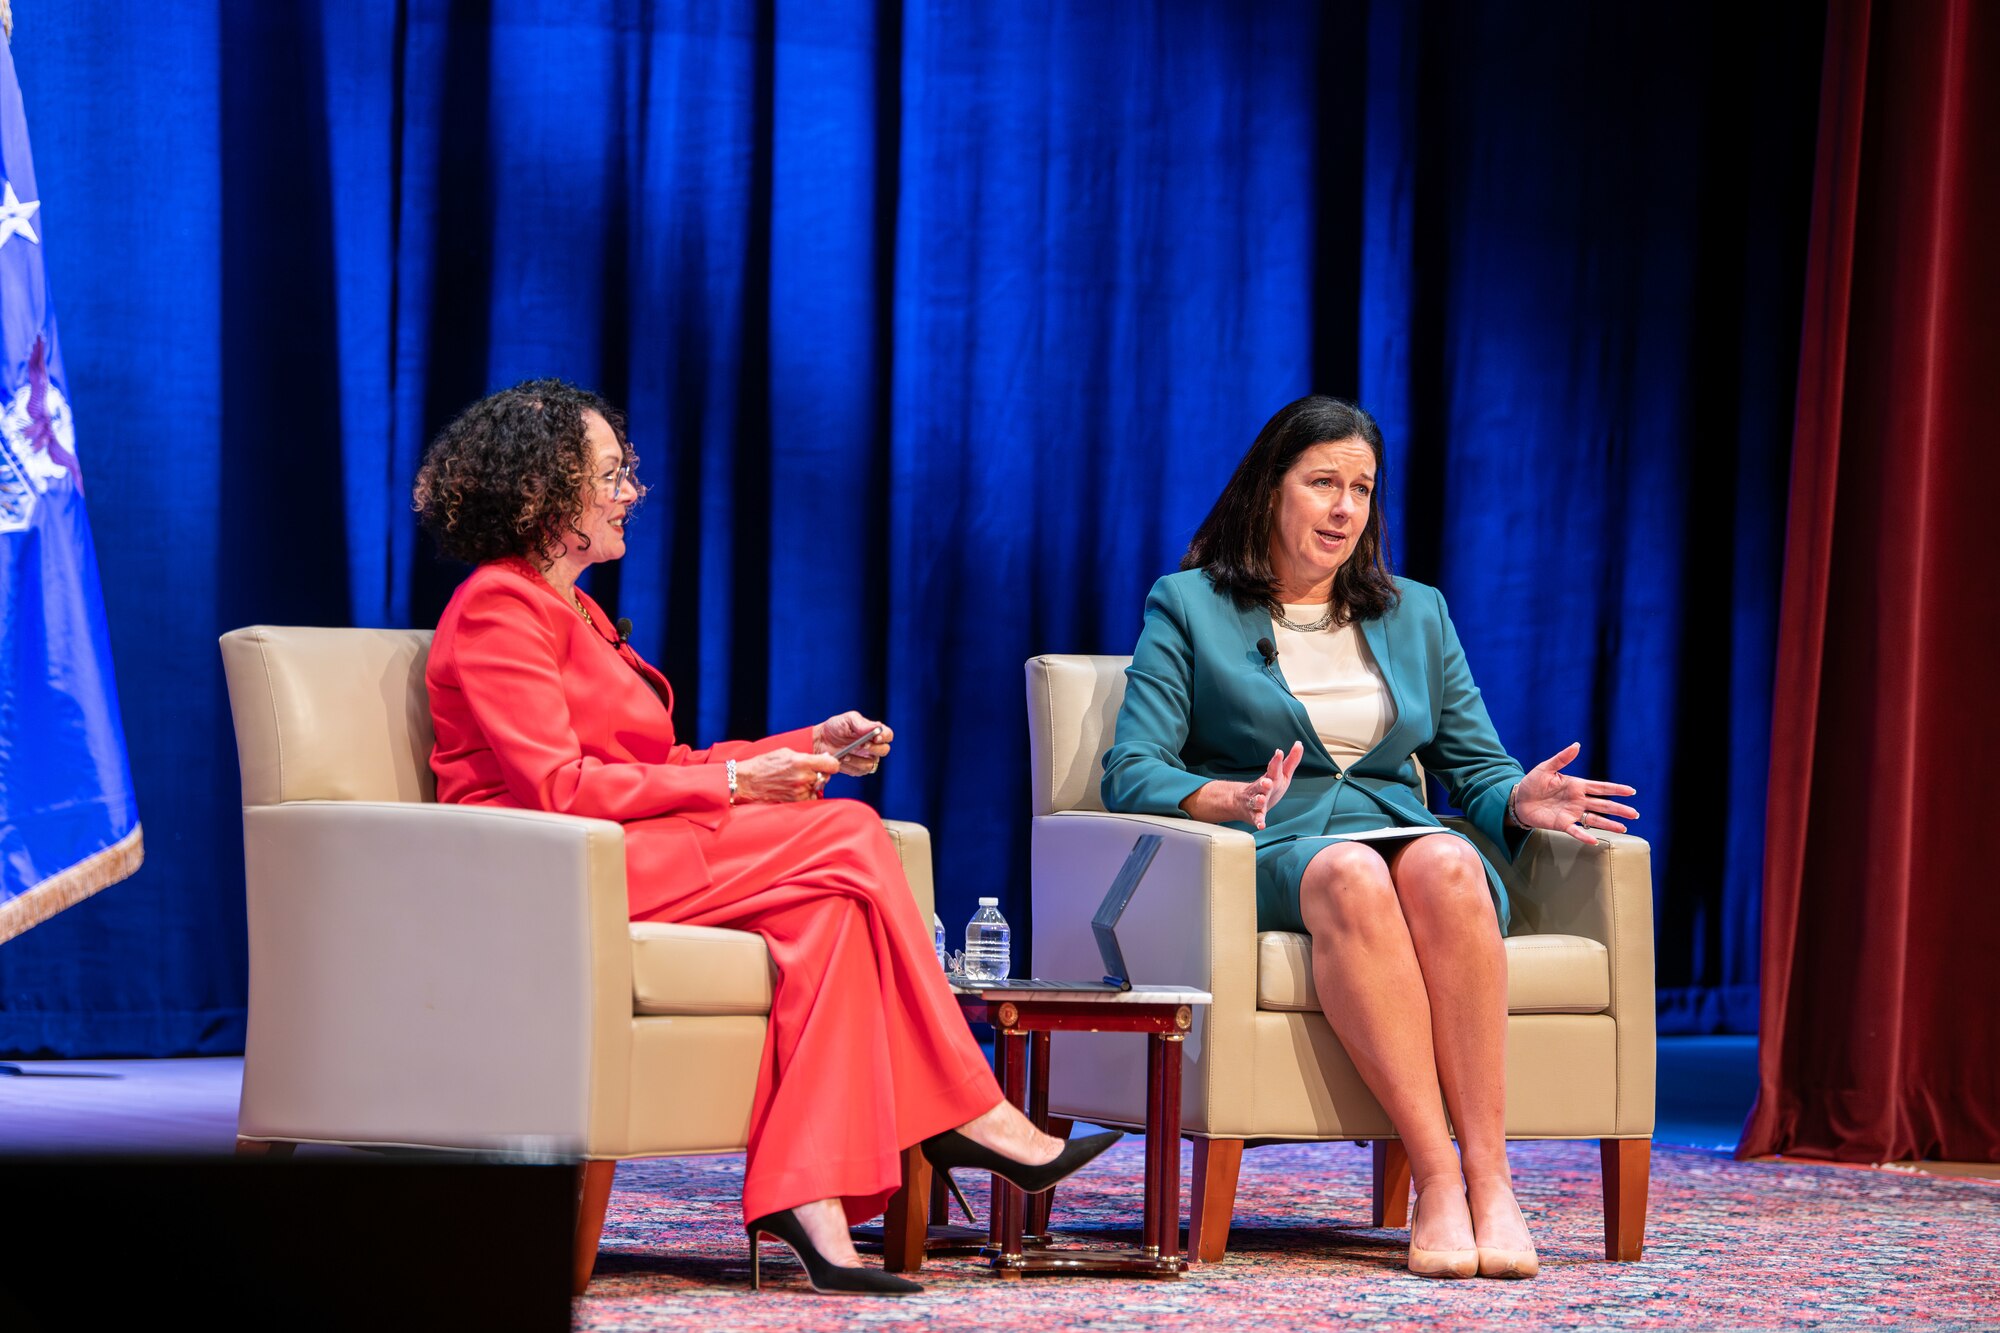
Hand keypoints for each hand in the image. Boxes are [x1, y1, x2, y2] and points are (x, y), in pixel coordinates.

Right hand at [733, 748, 839, 802]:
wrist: (747, 782)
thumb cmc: (764, 764)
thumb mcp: (786, 752)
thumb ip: (806, 756)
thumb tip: (824, 759)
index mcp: (802, 761)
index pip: (832, 765)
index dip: (832, 764)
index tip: (829, 764)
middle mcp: (803, 777)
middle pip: (825, 776)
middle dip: (819, 773)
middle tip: (807, 771)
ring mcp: (799, 791)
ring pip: (817, 787)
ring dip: (811, 784)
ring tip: (795, 780)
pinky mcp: (795, 801)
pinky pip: (809, 798)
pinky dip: (806, 794)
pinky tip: (794, 788)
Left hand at [813, 711, 893, 776]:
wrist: (820, 740)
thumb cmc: (835, 727)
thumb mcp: (848, 720)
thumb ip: (862, 723)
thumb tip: (877, 728)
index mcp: (873, 732)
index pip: (888, 735)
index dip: (885, 737)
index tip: (875, 737)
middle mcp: (873, 746)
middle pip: (884, 750)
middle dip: (873, 749)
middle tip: (861, 745)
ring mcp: (866, 759)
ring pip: (871, 763)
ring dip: (858, 759)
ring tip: (845, 754)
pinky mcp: (858, 769)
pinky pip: (860, 771)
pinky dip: (851, 766)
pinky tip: (842, 760)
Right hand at [1219, 742, 1302, 829]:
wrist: (1241, 802)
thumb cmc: (1267, 787)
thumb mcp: (1281, 774)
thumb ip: (1291, 761)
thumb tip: (1299, 744)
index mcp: (1270, 778)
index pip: (1272, 768)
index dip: (1276, 761)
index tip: (1279, 753)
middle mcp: (1261, 789)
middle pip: (1261, 784)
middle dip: (1263, 783)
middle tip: (1267, 781)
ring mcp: (1256, 801)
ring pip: (1256, 800)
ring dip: (1259, 800)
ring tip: (1262, 799)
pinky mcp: (1254, 814)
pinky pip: (1256, 818)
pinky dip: (1258, 821)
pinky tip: (1261, 825)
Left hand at [1510, 742, 1638, 844]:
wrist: (1517, 799)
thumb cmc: (1532, 782)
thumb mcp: (1546, 768)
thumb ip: (1562, 758)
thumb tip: (1577, 745)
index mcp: (1577, 786)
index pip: (1601, 787)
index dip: (1616, 789)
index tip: (1632, 791)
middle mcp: (1578, 800)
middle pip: (1603, 805)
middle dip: (1619, 809)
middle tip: (1635, 814)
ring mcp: (1571, 813)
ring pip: (1594, 820)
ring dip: (1609, 824)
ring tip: (1624, 828)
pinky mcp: (1562, 824)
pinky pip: (1576, 831)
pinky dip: (1584, 836)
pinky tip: (1595, 841)